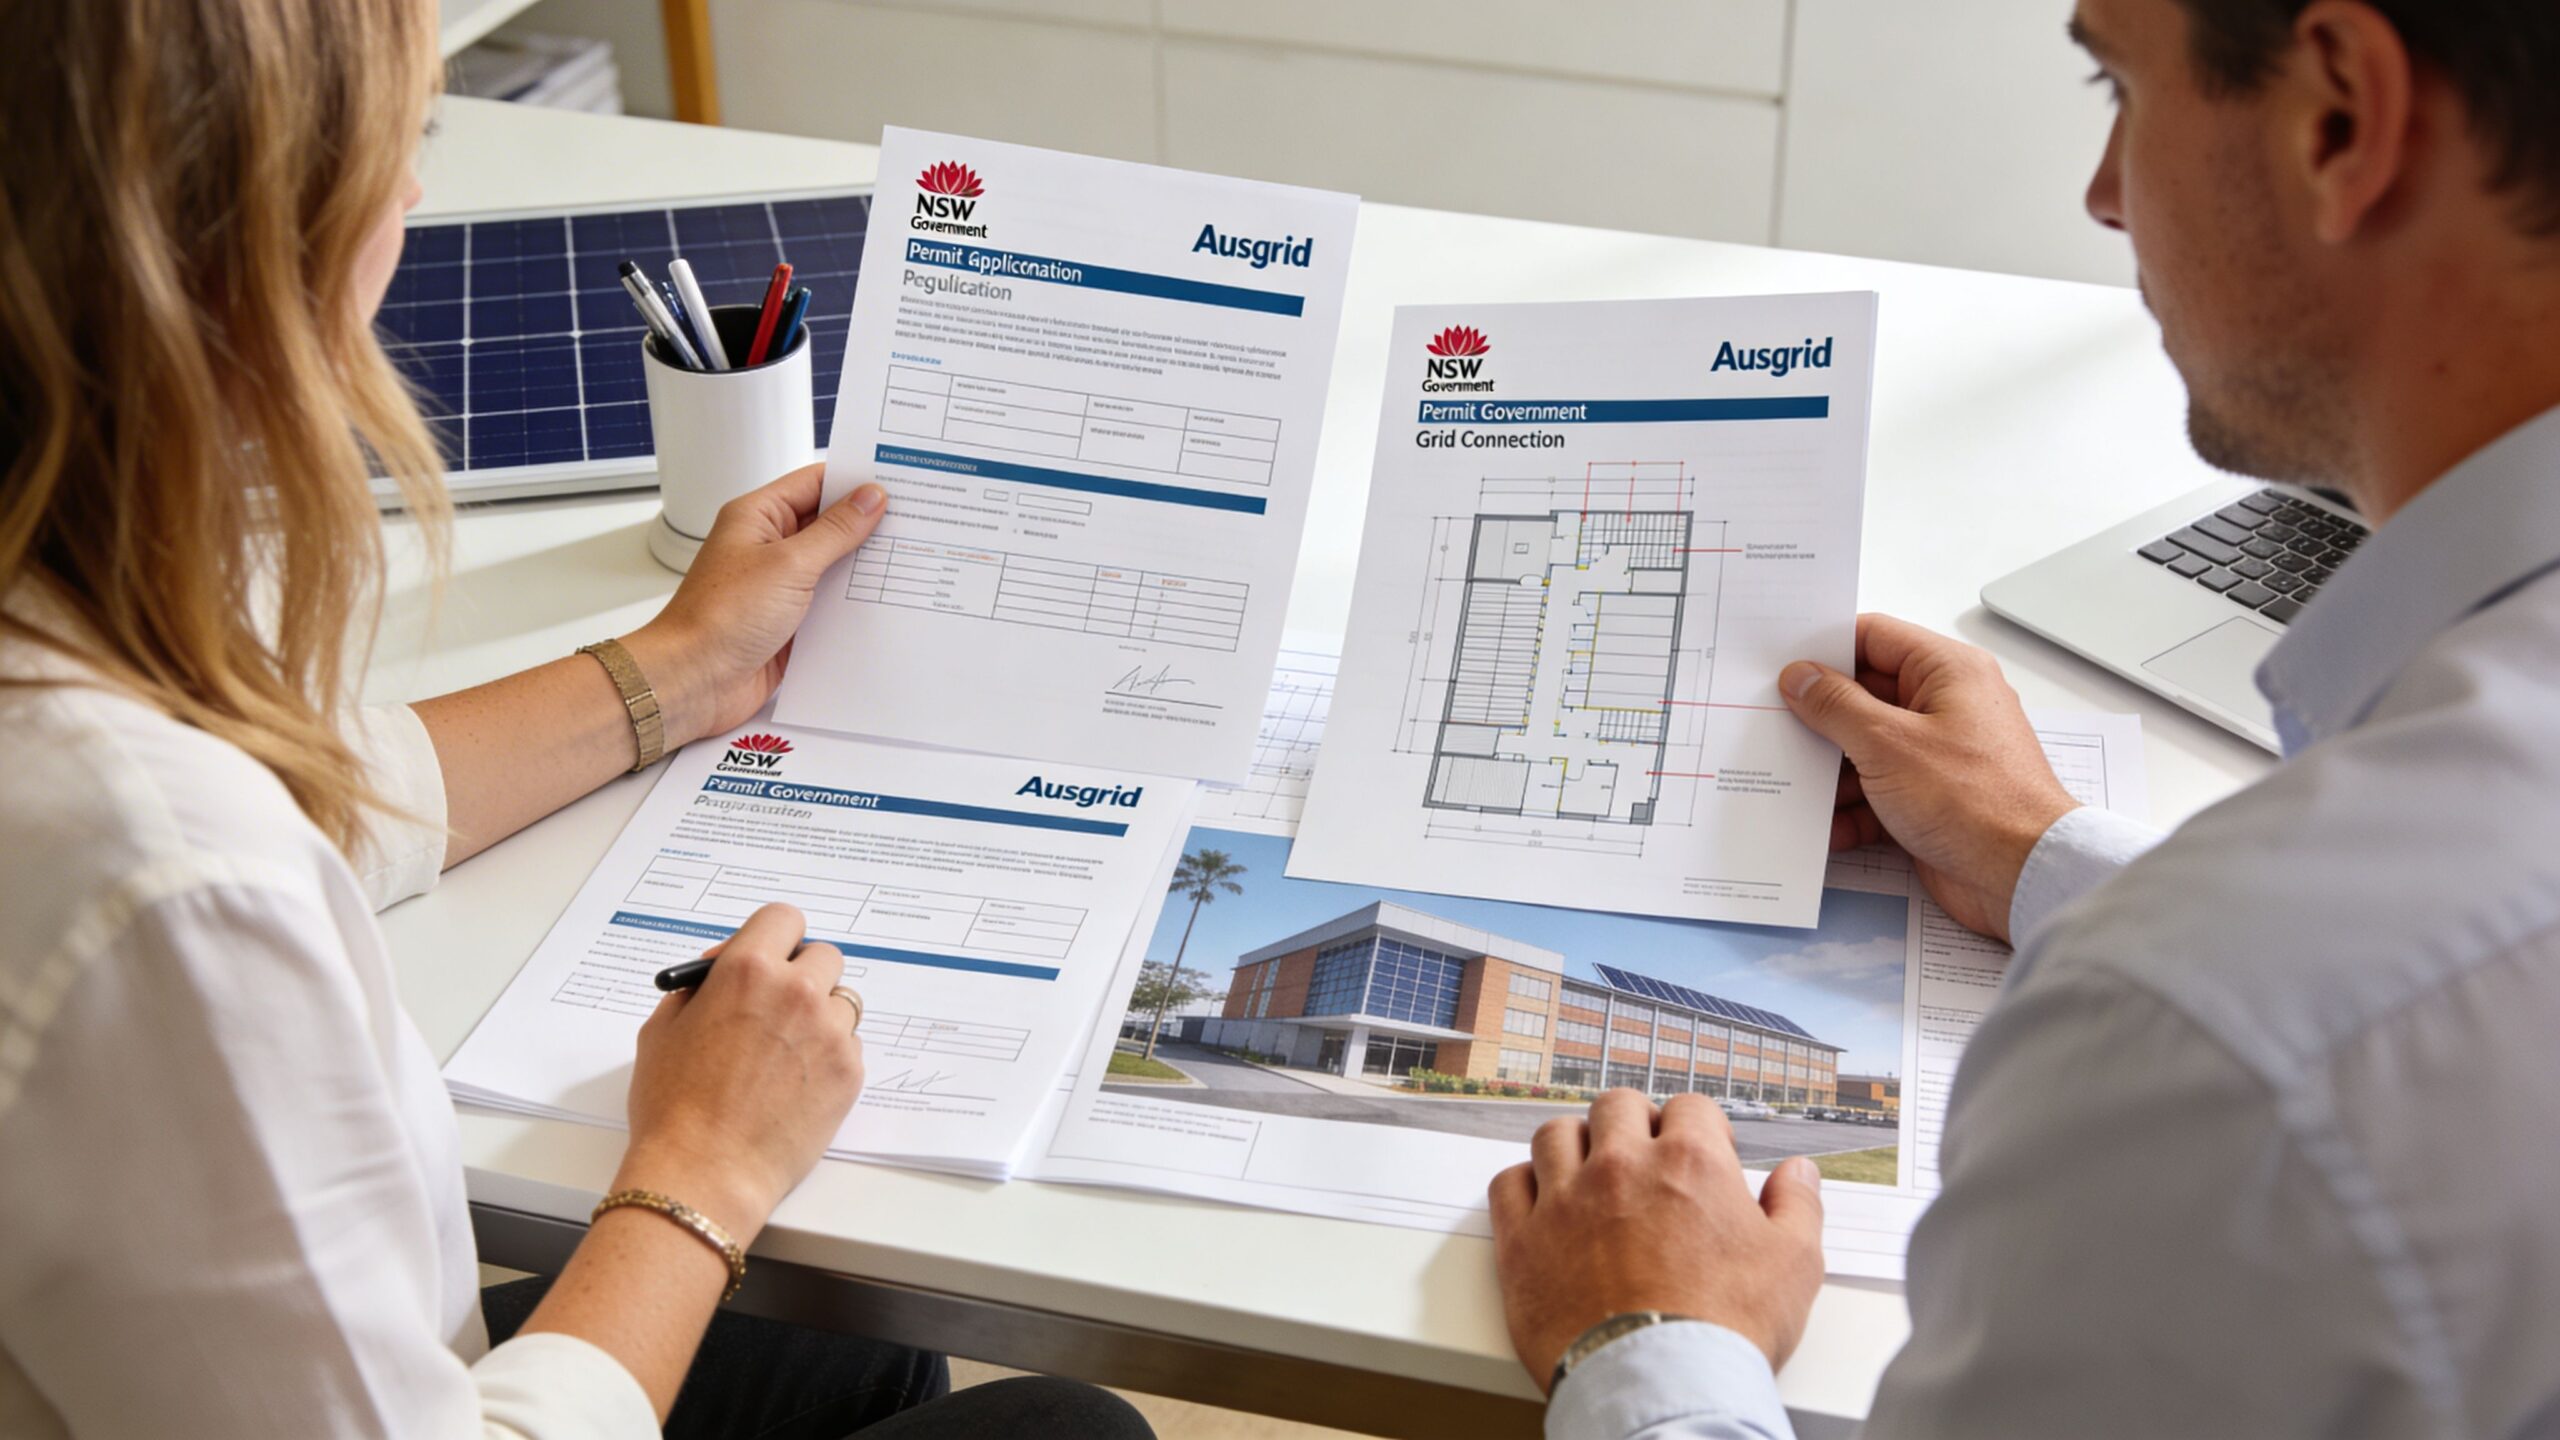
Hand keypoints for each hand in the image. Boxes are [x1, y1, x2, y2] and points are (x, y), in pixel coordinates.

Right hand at [617, 903, 865, 1238]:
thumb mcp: (662, 1031)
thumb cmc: (673, 1107)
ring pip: (842, 1001)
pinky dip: (829, 1055)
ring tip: (785, 1052)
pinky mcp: (850, 1072)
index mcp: (748, 970)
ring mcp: (830, 1032)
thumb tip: (717, 977)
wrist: (704, 1172)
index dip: (772, 937)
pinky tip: (796, 1082)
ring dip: (819, 1015)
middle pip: (823, 956)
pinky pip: (849, 1044)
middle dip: (801, 974)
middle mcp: (797, 992)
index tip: (762, 958)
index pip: (783, 918)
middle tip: (776, 1006)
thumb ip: (698, 991)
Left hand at [620, 465, 885, 749]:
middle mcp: (769, 547)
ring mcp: (780, 586)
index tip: (897, 481)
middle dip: (869, 525)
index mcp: (759, 517)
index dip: (855, 481)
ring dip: (865, 568)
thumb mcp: (789, 564)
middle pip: (829, 525)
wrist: (694, 681)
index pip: (816, 483)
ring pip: (834, 567)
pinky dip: (855, 605)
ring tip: (911, 560)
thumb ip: (835, 531)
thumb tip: (870, 498)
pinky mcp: (790, 622)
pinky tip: (886, 605)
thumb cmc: (720, 618)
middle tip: (916, 522)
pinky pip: (831, 605)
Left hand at [1489, 1091, 1824, 1390]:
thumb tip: (1798, 1172)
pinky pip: (1508, 1184)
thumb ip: (1797, 1206)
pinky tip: (1542, 1200)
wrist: (1662, 1385)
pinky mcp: (1523, 1242)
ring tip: (1590, 1172)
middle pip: (1616, 1106)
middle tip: (1643, 1154)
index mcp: (1688, 1162)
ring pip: (1555, 1135)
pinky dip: (1524, 1184)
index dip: (1699, 1126)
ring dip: (1575, 1145)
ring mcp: (1565, 1201)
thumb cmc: (1727, 1330)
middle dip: (1634, 1122)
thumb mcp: (1794, 1265)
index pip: (1688, 1107)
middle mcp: (1621, 1167)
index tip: (1701, 1150)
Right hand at [1779, 614, 2078, 942]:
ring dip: (1830, 771)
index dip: (1825, 648)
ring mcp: (1937, 755)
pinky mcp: (1931, 799)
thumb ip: (1836, 706)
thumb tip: (1802, 678)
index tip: (1781, 664)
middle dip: (1818, 717)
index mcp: (1947, 672)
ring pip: (1865, 749)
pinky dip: (1852, 810)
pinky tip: (1826, 829)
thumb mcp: (1888, 743)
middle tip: (1770, 724)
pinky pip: (1878, 793)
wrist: (2022, 876)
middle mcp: (1945, 706)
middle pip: (1864, 696)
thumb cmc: (1976, 801)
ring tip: (1790, 782)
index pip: (1873, 637)